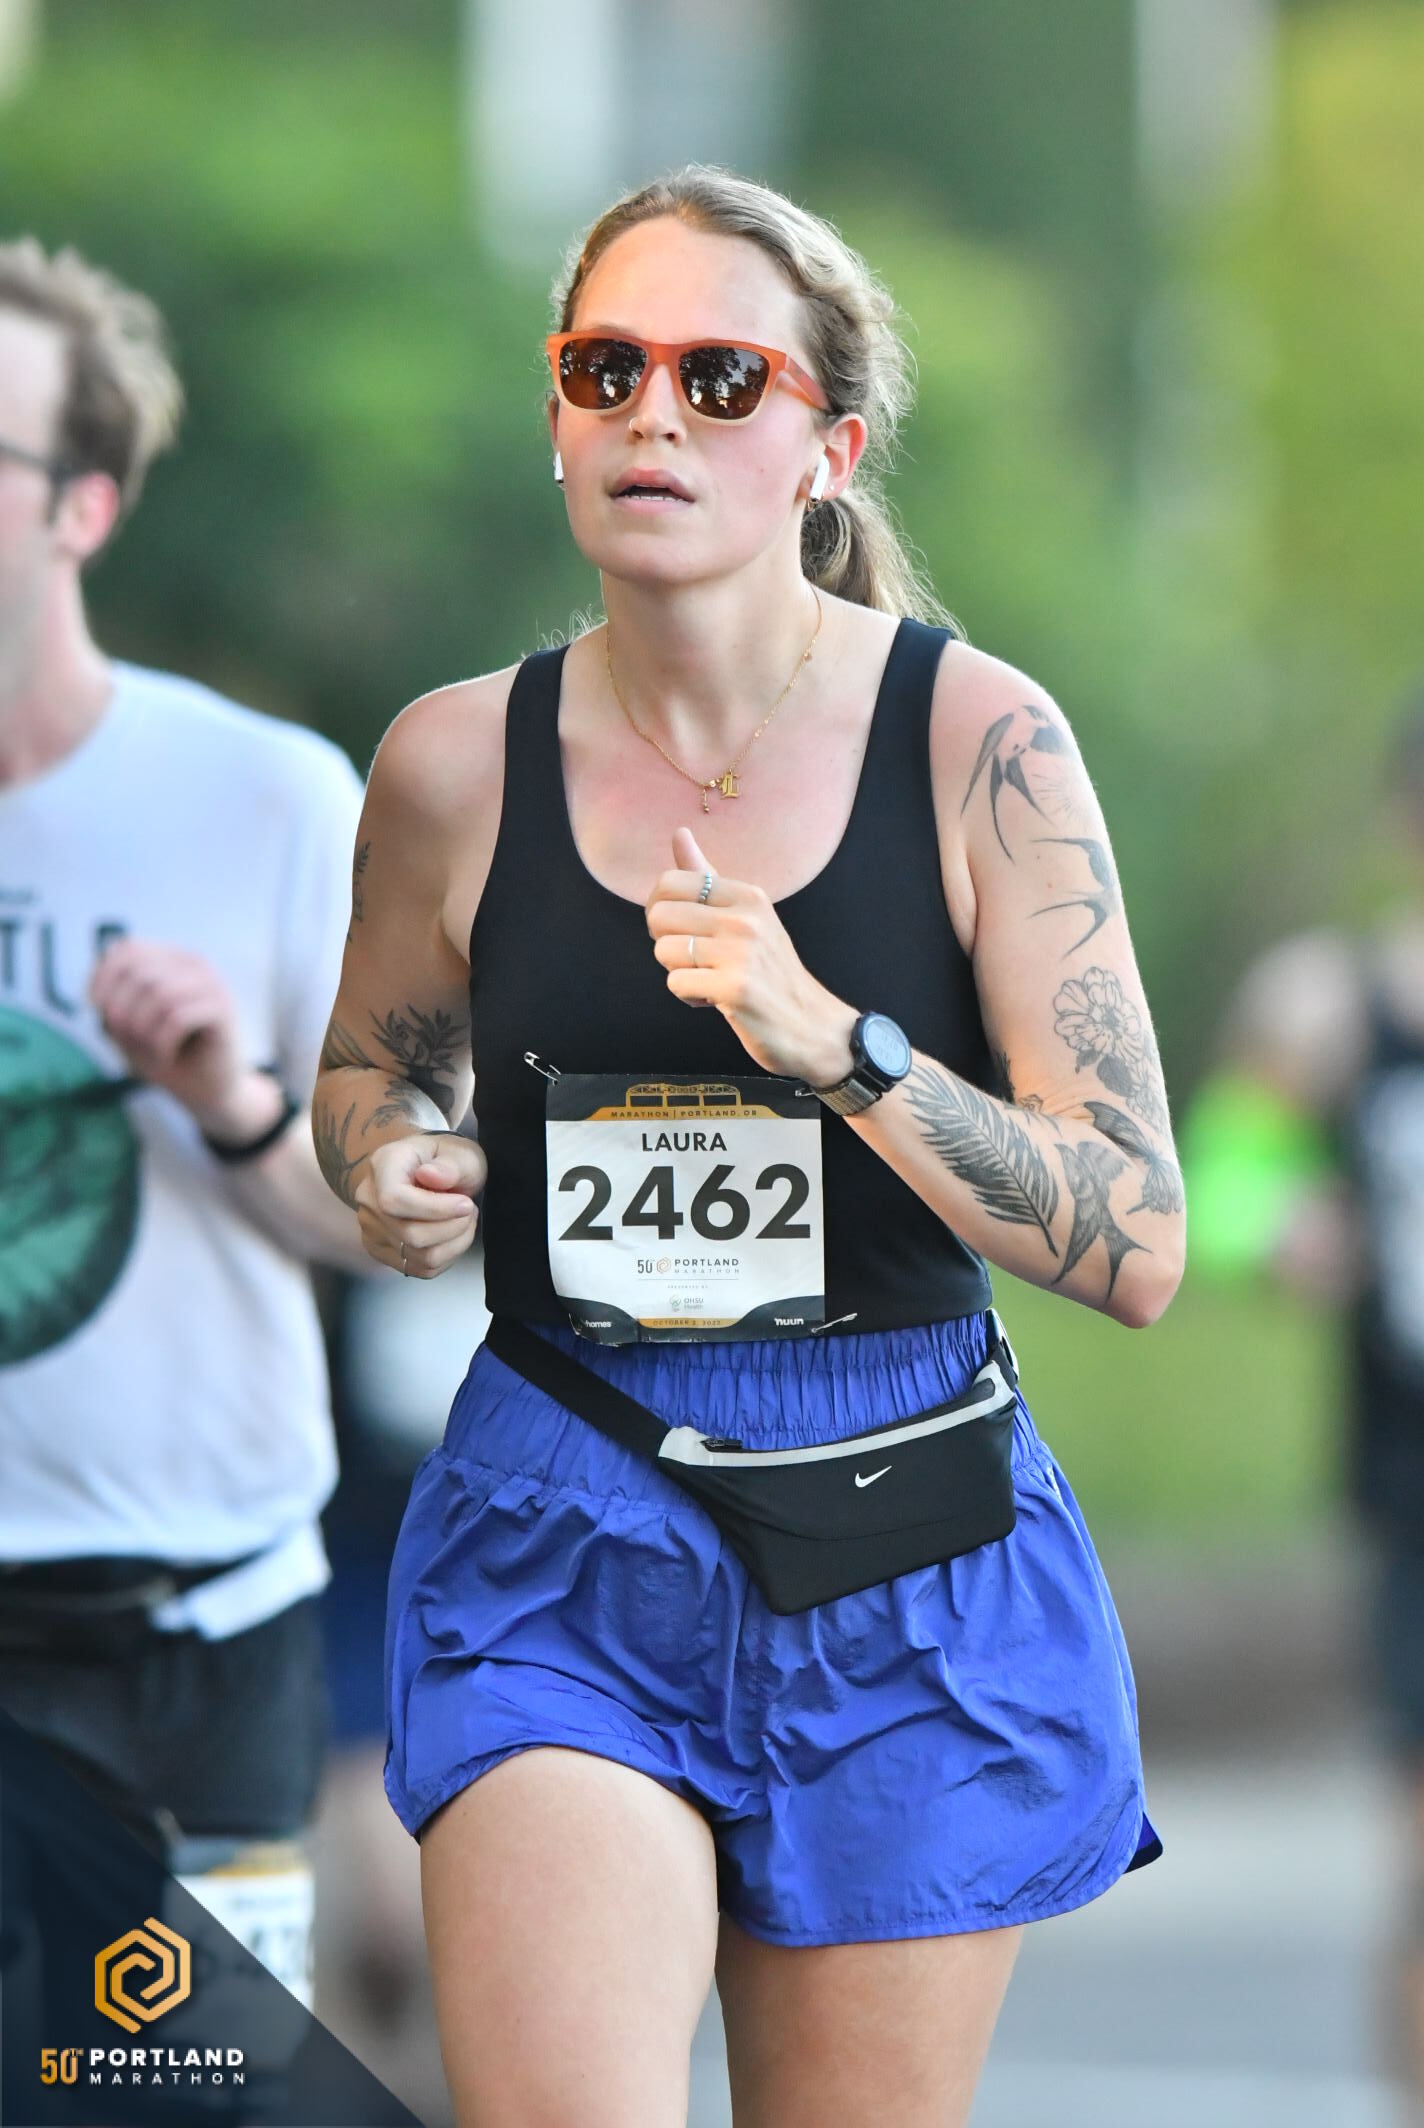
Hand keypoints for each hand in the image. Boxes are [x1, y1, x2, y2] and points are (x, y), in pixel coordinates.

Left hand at [88, 938, 254, 1124]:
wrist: (209, 1090)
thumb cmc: (165, 1055)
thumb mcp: (128, 1027)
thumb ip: (111, 1003)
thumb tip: (98, 993)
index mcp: (172, 959)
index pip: (128, 949)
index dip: (103, 979)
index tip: (98, 1012)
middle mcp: (195, 964)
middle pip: (140, 972)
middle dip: (121, 1010)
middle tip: (126, 1039)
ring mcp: (213, 985)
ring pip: (160, 994)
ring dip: (142, 1029)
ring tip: (147, 1050)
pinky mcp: (224, 1010)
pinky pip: (178, 1018)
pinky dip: (161, 1043)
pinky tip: (165, 1057)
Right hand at [354, 1132, 485, 1277]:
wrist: (430, 1173)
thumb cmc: (446, 1161)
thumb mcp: (460, 1153)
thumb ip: (451, 1164)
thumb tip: (431, 1176)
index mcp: (383, 1165)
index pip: (394, 1200)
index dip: (435, 1209)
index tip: (466, 1203)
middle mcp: (368, 1198)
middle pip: (410, 1234)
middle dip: (452, 1227)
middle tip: (469, 1210)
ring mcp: (371, 1228)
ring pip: (418, 1256)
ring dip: (454, 1243)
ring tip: (463, 1221)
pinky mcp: (381, 1251)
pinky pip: (419, 1269)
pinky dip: (446, 1257)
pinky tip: (452, 1235)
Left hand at [646, 825, 857, 1084]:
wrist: (811, 1025)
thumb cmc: (770, 971)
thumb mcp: (747, 916)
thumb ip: (708, 877)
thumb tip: (679, 834)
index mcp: (747, 895)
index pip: (670, 882)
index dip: (661, 910)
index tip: (681, 930)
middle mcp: (745, 918)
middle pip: (659, 916)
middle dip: (667, 944)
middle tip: (696, 959)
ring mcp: (741, 953)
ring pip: (664, 951)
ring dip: (679, 973)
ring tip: (711, 979)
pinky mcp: (735, 988)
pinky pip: (675, 983)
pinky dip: (688, 996)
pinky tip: (716, 999)